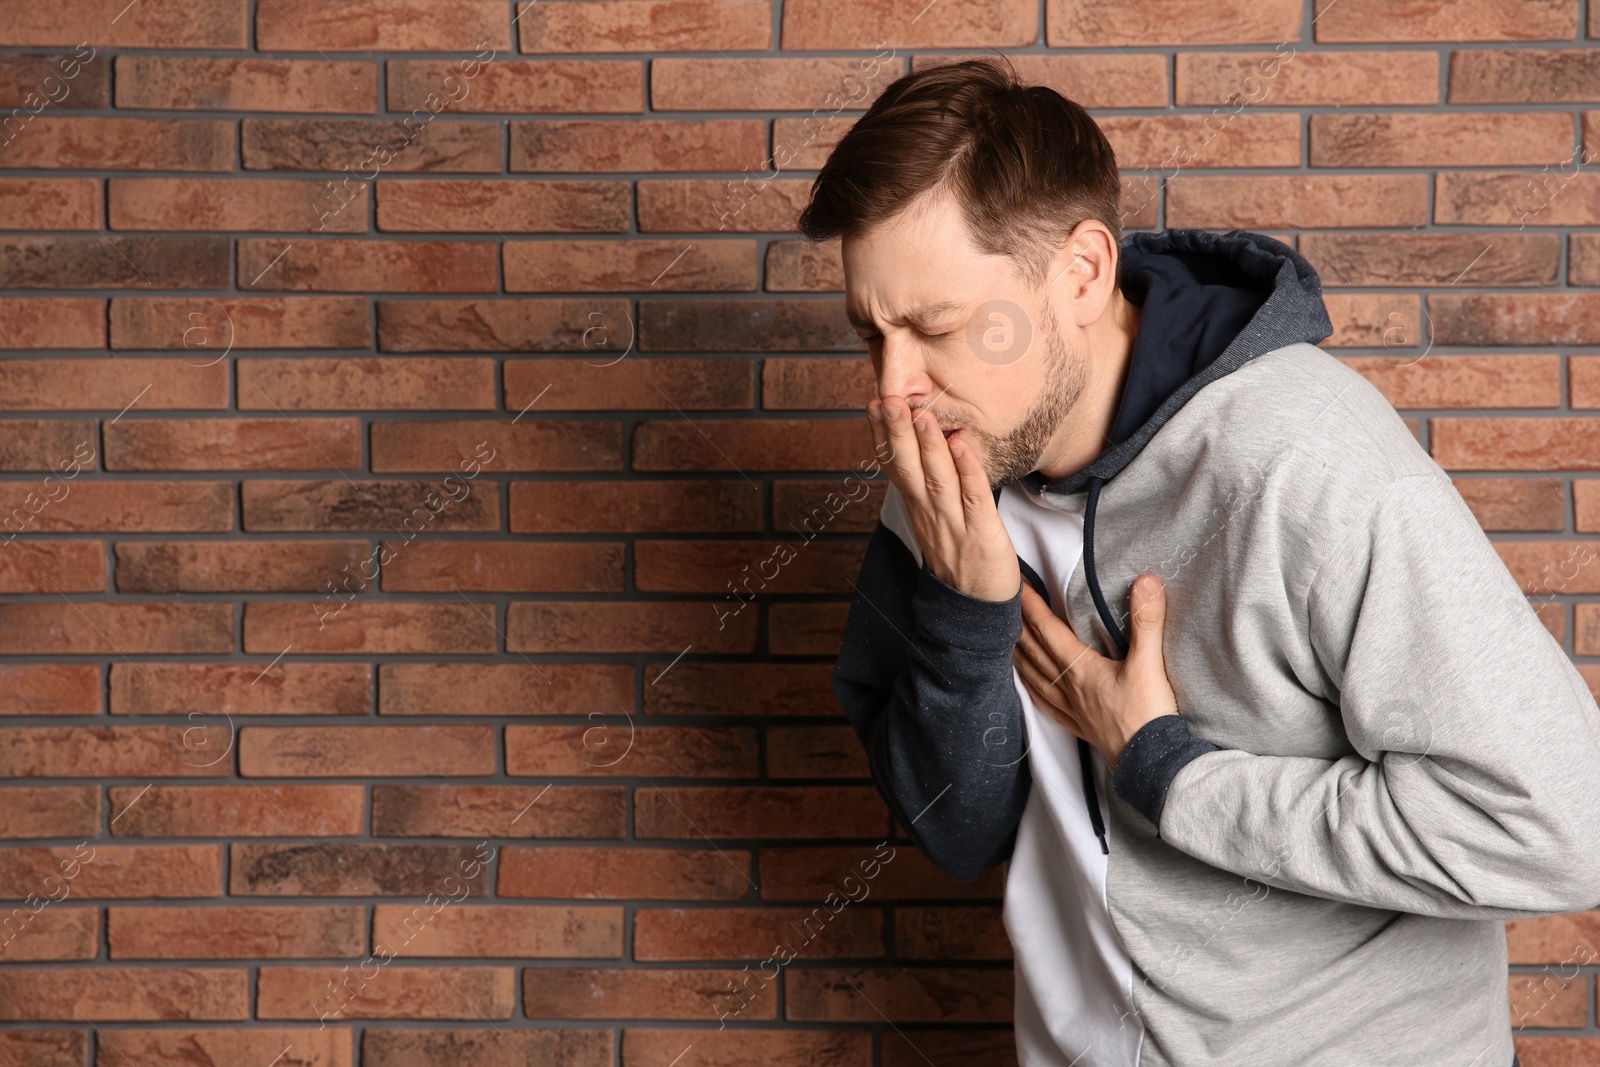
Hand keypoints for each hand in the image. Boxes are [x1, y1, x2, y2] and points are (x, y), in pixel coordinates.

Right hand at [868, 394, 1020, 602]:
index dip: (883, 435)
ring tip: (919, 413)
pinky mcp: (981, 533)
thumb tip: (923, 446)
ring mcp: (953, 523)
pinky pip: (973, 497)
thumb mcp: (934, 519)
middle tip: (886, 399)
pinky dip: (967, 470)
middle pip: (908, 468)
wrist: (976, 607)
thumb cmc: (960, 556)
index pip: (894, 466)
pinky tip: (960, 444)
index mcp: (917, 507)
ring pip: (936, 479)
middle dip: (896, 432)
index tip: (874, 404)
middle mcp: (929, 512)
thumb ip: (927, 485)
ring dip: (927, 445)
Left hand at [1012, 573, 1179, 774]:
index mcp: (1080, 669)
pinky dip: (1031, 689)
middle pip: (1034, 650)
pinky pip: (1045, 703)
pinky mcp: (1079, 725)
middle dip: (1018, 623)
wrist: (1151, 764)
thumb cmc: (1148, 716)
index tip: (1016, 584)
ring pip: (1034, 675)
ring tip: (1005, 638)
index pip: (1047, 629)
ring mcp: (1071, 708)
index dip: (1030, 605)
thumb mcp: (1150, 664)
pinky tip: (1028, 686)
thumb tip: (1146, 582)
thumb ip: (1146, 622)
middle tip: (1004, 602)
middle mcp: (1068, 687)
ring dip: (1018, 653)